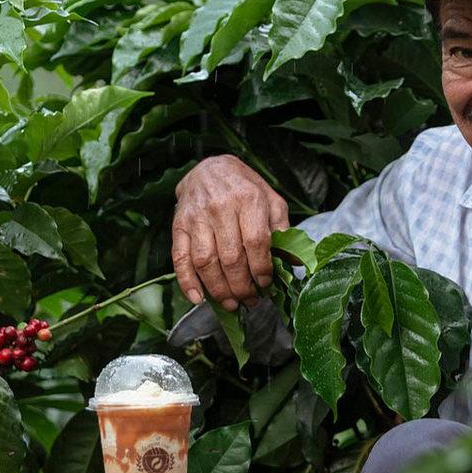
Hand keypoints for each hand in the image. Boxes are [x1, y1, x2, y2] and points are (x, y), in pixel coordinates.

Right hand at [172, 155, 289, 310]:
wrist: (209, 169)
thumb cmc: (245, 188)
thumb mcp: (271, 200)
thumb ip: (282, 229)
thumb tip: (293, 262)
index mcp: (248, 199)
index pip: (255, 242)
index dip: (261, 269)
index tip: (266, 284)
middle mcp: (220, 207)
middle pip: (230, 257)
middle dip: (242, 286)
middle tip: (250, 300)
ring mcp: (197, 217)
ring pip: (206, 262)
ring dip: (218, 290)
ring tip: (231, 304)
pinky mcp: (178, 226)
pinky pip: (180, 257)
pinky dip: (187, 282)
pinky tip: (198, 298)